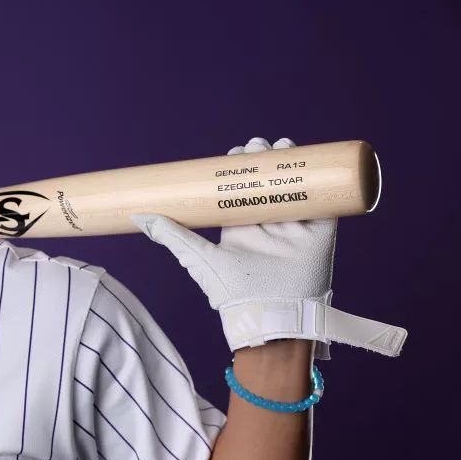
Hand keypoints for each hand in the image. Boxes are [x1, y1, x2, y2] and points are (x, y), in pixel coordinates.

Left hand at [131, 137, 406, 357]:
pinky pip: (325, 202)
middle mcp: (267, 225)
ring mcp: (294, 228)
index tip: (235, 152)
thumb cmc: (231, 291)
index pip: (242, 189)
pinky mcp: (319, 234)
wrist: (270, 314)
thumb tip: (136, 215)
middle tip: (258, 145)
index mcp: (240, 228)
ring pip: (295, 185)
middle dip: (264, 160)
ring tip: (280, 146)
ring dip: (290, 163)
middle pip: (268, 182)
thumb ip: (171, 235)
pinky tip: (313, 162)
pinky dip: (321, 181)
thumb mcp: (197, 256)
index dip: (240, 168)